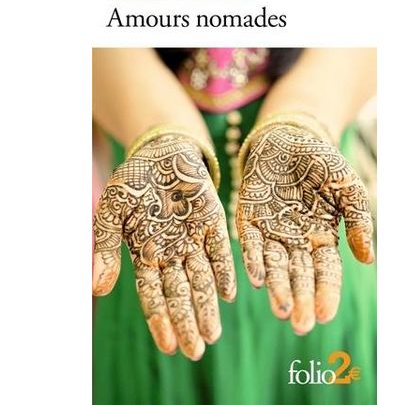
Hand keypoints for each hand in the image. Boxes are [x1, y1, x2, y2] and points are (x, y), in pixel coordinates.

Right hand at [93, 133, 235, 359]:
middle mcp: (173, 252)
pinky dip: (224, 271)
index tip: (170, 347)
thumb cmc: (134, 180)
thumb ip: (105, 248)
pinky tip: (229, 294)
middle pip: (181, 294)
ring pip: (202, 279)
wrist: (161, 151)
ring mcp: (194, 238)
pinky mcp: (213, 221)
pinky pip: (220, 251)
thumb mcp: (111, 210)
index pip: (154, 295)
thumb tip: (96, 289)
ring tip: (213, 333)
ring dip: (207, 305)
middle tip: (197, 350)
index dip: (161, 321)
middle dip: (188, 322)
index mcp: (146, 253)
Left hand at [236, 124, 373, 334]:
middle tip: (301, 324)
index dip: (326, 292)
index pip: (325, 271)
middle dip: (300, 299)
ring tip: (281, 310)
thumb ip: (359, 222)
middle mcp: (294, 240)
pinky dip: (254, 260)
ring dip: (277, 287)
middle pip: (299, 275)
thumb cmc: (322, 163)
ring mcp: (270, 231)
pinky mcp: (248, 218)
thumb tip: (368, 260)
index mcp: (320, 237)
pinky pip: (250, 243)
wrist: (289, 138)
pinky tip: (257, 279)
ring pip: (274, 265)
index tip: (325, 315)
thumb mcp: (348, 189)